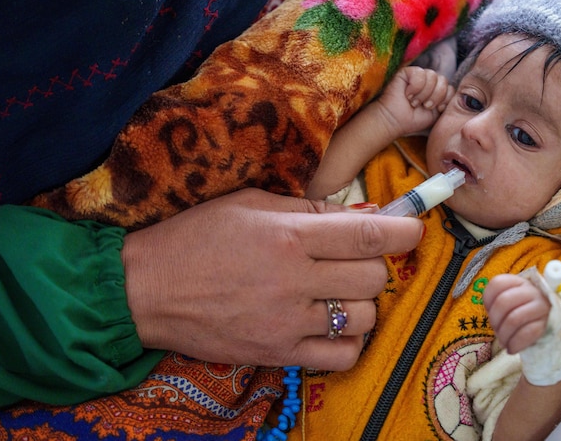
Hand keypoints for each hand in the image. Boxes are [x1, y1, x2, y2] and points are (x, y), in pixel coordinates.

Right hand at [121, 188, 422, 369]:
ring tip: (340, 291)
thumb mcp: (252, 204)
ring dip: (363, 301)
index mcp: (289, 236)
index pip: (368, 236)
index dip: (402, 231)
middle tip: (354, 258)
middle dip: (374, 264)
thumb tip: (366, 214)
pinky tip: (333, 324)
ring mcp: (288, 323)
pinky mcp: (278, 354)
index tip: (413, 229)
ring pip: (364, 316)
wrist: (147, 289)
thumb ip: (311, 209)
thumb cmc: (197, 236)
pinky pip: (341, 356)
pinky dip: (349, 340)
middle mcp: (295, 280)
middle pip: (373, 277)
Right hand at [376, 66, 454, 136]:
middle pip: (444, 81)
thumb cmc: (414, 119)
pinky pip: (420, 73)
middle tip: (423, 106)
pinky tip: (407, 94)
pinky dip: (415, 87)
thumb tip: (455, 92)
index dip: (444, 100)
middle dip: (435, 97)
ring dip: (424, 93)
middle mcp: (429, 81)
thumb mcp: (436, 113)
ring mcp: (419, 75)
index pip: (451, 88)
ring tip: (414, 102)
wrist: (395, 121)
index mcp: (438, 90)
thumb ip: (447, 102)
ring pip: (433, 76)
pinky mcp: (407, 71)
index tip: (435, 109)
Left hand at [484, 274, 550, 353]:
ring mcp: (542, 306)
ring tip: (504, 343)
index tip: (491, 313)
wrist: (550, 327)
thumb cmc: (525, 314)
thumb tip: (493, 318)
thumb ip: (500, 303)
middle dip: (495, 321)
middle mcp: (532, 290)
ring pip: (514, 319)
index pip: (497, 284)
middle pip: (503, 302)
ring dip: (504, 335)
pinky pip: (527, 333)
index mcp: (520, 282)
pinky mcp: (547, 323)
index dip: (488, 301)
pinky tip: (512, 349)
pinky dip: (515, 343)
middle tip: (497, 331)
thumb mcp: (514, 303)